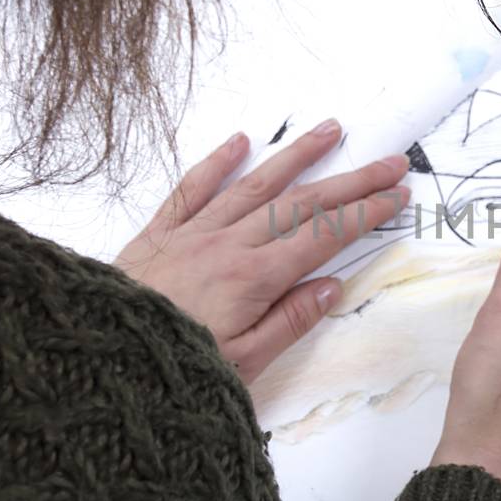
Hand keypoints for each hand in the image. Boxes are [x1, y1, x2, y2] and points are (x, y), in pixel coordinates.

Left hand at [113, 120, 409, 383]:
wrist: (104, 360)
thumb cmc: (178, 372)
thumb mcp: (244, 365)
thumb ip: (289, 323)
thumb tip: (331, 286)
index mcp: (255, 279)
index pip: (324, 237)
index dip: (365, 214)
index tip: (397, 194)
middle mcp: (229, 245)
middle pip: (301, 204)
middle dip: (351, 181)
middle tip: (389, 161)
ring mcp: (193, 233)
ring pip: (254, 185)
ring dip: (297, 156)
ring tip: (330, 129)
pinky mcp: (158, 233)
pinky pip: (192, 188)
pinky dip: (218, 162)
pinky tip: (242, 141)